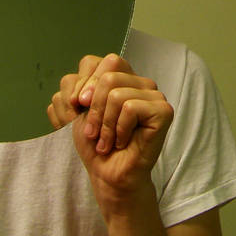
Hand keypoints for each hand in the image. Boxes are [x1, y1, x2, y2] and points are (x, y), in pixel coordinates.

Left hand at [50, 54, 173, 213]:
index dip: (81, 85)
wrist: (107, 173)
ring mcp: (153, 94)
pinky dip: (120, 130)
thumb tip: (83, 91)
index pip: (92, 62)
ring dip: (105, 124)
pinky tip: (123, 142)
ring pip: (116, 93)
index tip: (77, 107)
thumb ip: (72, 87)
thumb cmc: (94, 141)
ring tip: (108, 140)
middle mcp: (137, 80)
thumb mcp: (73, 109)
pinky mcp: (163, 110)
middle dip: (93, 109)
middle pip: (107, 76)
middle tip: (93, 131)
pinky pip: (130, 108)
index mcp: (117, 75)